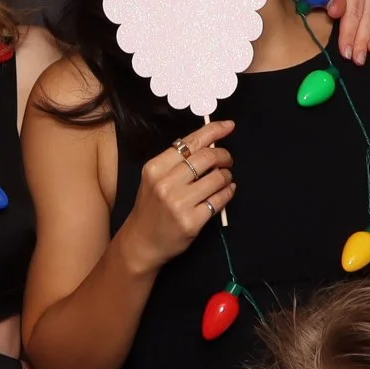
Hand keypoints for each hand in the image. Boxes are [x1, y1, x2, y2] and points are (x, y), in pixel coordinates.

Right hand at [119, 120, 234, 269]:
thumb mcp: (154, 179)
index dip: (213, 131)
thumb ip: (176, 162)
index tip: (229, 126)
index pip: (190, 142)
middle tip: (227, 160)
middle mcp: (165, 184)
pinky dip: (228, 192)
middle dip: (224, 155)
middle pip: (207, 157)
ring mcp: (179, 204)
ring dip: (227, 175)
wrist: (141, 242)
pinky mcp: (192, 221)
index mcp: (155, 168)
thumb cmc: (151, 208)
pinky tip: (226, 191)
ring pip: (217, 178)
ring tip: (225, 178)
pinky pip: (220, 200)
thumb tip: (208, 143)